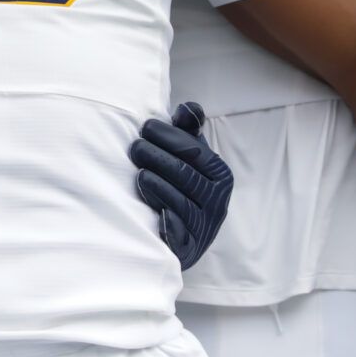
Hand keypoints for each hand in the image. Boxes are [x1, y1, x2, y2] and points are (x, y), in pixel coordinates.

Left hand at [128, 102, 232, 269]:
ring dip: (159, 186)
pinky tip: (159, 216)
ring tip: (140, 174)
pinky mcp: (189, 250)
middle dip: (159, 158)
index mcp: (220, 176)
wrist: (183, 239)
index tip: (146, 127)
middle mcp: (217, 202)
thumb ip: (188, 132)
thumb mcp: (191, 158)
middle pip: (186, 175)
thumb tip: (186, 107)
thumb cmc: (183, 187)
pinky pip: (180, 237)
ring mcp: (204, 227)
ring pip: (180, 203)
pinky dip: (171, 227)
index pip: (195, 152)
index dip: (170, 137)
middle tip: (135, 147)